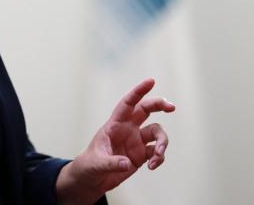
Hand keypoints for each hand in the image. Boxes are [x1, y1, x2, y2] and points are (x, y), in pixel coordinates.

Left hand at [56, 78, 174, 204]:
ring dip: (162, 143)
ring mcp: (136, 141)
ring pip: (157, 133)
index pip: (127, 104)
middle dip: (159, 105)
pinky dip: (159, 158)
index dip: (138, 91)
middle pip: (146, 110)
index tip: (151, 81)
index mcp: (114, 124)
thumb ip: (111, 163)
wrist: (92, 179)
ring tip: (157, 156)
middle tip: (171, 107)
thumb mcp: (96, 163)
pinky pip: (157, 152)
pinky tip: (152, 167)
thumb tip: (127, 163)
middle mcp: (127, 129)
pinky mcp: (142, 155)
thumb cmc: (89, 165)